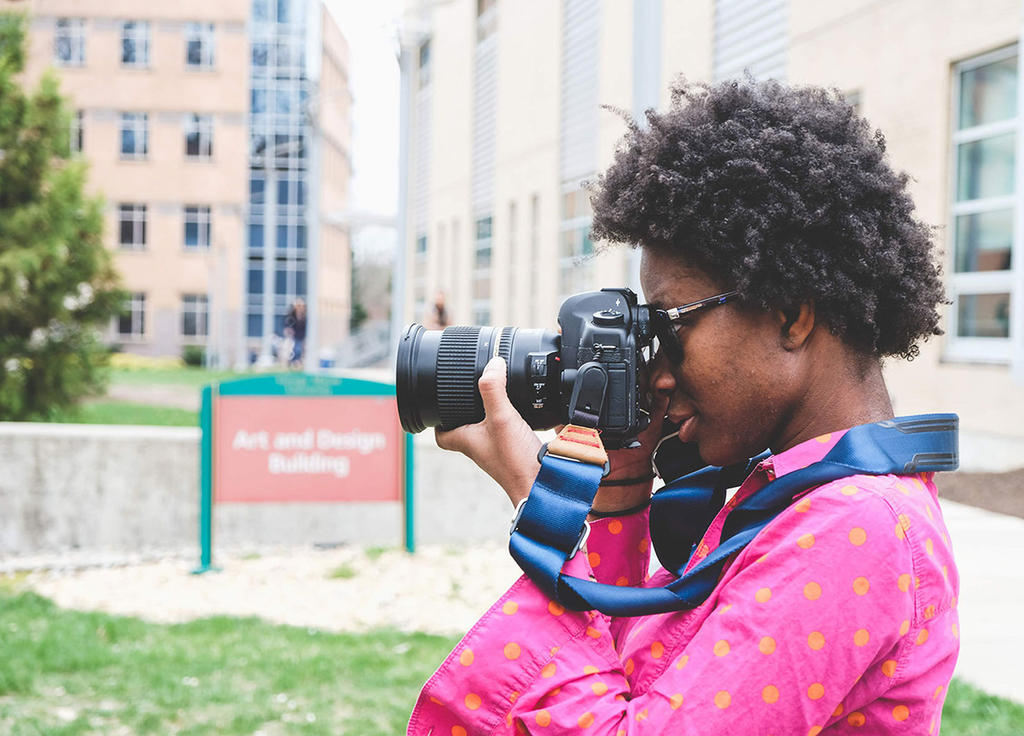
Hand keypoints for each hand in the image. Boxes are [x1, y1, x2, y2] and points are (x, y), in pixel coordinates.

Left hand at [434, 357, 541, 506]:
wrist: (542, 483)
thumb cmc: (515, 462)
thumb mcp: (501, 418)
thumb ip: (494, 390)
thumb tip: (492, 364)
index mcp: (467, 440)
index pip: (441, 434)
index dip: (437, 419)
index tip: (439, 401)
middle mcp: (480, 447)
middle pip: (464, 428)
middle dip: (467, 410)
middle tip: (470, 391)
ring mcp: (499, 450)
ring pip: (487, 428)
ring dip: (491, 413)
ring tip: (495, 395)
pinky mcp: (516, 450)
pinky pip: (509, 431)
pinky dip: (513, 419)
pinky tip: (524, 410)